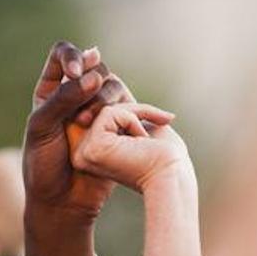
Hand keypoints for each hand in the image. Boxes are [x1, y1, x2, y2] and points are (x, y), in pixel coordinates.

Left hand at [22, 41, 129, 222]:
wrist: (64, 202)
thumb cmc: (44, 166)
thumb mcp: (42, 128)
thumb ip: (64, 98)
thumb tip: (95, 72)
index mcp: (51, 90)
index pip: (63, 54)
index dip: (72, 56)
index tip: (75, 71)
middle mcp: (75, 94)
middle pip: (93, 66)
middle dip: (91, 84)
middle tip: (84, 115)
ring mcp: (98, 109)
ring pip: (112, 84)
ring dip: (106, 98)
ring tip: (96, 123)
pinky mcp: (118, 125)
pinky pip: (129, 106)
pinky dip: (131, 108)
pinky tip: (132, 120)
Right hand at [70, 102, 186, 194]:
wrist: (174, 178)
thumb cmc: (165, 155)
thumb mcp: (140, 122)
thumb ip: (120, 105)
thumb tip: (108, 78)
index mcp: (91, 150)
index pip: (102, 109)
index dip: (130, 110)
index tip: (155, 124)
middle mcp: (82, 152)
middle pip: (101, 105)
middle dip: (134, 110)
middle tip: (161, 123)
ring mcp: (84, 151)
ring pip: (106, 107)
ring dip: (136, 115)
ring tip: (147, 140)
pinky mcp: (94, 147)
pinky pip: (110, 112)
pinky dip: (133, 120)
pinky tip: (141, 142)